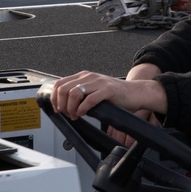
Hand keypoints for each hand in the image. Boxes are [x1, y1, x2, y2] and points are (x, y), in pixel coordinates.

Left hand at [49, 70, 167, 120]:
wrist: (135, 93)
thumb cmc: (116, 95)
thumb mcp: (94, 90)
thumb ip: (81, 93)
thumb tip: (65, 105)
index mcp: (84, 76)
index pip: (59, 84)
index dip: (55, 98)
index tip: (57, 109)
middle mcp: (89, 77)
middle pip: (64, 89)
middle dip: (62, 105)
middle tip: (67, 114)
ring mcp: (98, 82)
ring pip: (74, 93)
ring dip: (71, 108)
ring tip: (76, 115)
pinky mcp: (108, 90)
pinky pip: (89, 100)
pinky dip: (83, 109)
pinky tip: (84, 113)